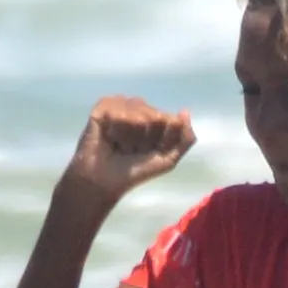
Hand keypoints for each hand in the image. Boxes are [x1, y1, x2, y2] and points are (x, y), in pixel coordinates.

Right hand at [63, 97, 194, 204]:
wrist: (104, 181)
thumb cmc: (134, 172)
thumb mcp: (167, 159)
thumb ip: (184, 138)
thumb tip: (184, 112)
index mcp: (155, 118)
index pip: (170, 120)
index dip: (161, 141)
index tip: (148, 152)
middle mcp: (139, 108)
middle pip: (155, 116)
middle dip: (145, 139)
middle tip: (131, 150)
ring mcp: (121, 105)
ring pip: (138, 114)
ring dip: (130, 137)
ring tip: (119, 145)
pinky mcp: (103, 106)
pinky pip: (120, 113)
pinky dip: (117, 131)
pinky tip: (108, 137)